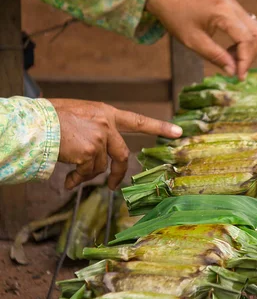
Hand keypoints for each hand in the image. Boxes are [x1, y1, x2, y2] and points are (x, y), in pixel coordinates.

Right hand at [49, 99, 181, 189]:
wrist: (36, 123)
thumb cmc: (51, 118)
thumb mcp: (78, 114)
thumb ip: (93, 127)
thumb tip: (95, 149)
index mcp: (106, 113)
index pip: (138, 121)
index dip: (159, 127)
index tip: (178, 132)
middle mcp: (107, 124)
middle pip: (123, 155)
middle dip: (119, 173)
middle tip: (115, 186)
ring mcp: (100, 138)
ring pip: (100, 167)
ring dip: (86, 175)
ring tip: (71, 177)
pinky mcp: (89, 152)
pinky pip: (87, 174)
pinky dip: (78, 180)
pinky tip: (68, 181)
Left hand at [146, 0, 256, 79]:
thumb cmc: (176, 18)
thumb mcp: (193, 41)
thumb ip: (215, 56)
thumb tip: (232, 71)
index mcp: (223, 13)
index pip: (246, 39)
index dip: (245, 60)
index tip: (239, 77)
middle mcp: (232, 6)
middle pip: (256, 33)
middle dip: (250, 55)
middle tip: (237, 71)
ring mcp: (233, 4)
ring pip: (254, 29)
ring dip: (248, 48)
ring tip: (230, 60)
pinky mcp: (231, 6)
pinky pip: (246, 25)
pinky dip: (243, 40)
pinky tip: (229, 50)